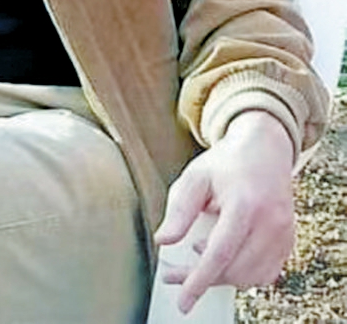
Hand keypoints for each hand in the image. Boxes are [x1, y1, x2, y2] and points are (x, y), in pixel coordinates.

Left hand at [154, 110, 295, 314]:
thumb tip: (163, 241)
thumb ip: (180, 210)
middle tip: (175, 275)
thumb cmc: (227, 163)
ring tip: (199, 258)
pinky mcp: (288, 242)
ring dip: (222, 277)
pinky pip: (265, 274)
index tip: (183, 300)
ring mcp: (283, 233)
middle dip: (203, 280)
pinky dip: (243, 275)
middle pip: (235, 269)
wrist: (264, 150)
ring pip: (251, 277)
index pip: (220, 253)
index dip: (199, 280)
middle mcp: (269, 221)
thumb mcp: (195, 177)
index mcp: (244, 203)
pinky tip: (225, 260)